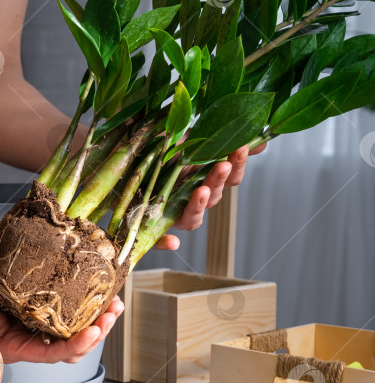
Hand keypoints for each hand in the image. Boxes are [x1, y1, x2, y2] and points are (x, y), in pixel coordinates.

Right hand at [0, 244, 123, 382]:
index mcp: (16, 348)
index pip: (54, 353)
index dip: (77, 345)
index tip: (95, 329)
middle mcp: (30, 336)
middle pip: (72, 344)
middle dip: (96, 331)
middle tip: (112, 311)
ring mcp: (37, 317)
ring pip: (75, 325)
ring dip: (95, 316)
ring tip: (113, 300)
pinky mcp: (41, 299)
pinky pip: (68, 304)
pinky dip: (84, 299)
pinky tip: (97, 287)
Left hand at [152, 143, 266, 249]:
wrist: (123, 161)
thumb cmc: (157, 152)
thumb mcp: (185, 140)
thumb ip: (217, 142)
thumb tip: (259, 141)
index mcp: (202, 179)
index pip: (228, 179)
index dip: (237, 166)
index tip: (241, 147)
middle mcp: (190, 199)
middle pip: (213, 197)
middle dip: (219, 180)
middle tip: (222, 165)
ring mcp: (171, 213)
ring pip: (192, 218)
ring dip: (198, 205)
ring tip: (201, 190)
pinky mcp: (149, 223)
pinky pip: (158, 238)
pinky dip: (166, 242)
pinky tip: (174, 242)